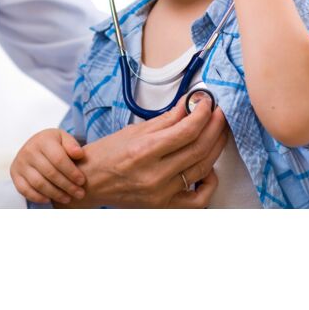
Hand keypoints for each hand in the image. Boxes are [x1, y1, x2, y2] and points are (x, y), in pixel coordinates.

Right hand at [10, 128, 86, 204]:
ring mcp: (20, 163)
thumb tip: (79, 154)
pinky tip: (50, 200)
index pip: (59, 159)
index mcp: (43, 140)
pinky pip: (25, 189)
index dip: (71, 172)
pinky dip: (37, 197)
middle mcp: (29, 150)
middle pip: (50, 173)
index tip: (82, 181)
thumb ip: (72, 145)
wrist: (35, 145)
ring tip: (68, 198)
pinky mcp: (14, 174)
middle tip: (79, 193)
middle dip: (67, 185)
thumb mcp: (63, 138)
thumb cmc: (53, 144)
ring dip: (55, 193)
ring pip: (38, 183)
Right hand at [57, 96, 227, 207]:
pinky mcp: (165, 207)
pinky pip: (198, 199)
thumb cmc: (107, 154)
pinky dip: (209, 182)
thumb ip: (165, 120)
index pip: (186, 131)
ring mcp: (161, 194)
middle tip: (218, 113)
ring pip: (203, 169)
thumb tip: (189, 105)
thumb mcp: (133, 130)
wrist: (90, 182)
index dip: (203, 113)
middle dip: (214, 126)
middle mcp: (154, 175)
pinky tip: (209, 167)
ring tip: (218, 132)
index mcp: (143, 151)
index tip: (207, 101)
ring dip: (215, 147)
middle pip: (198, 148)